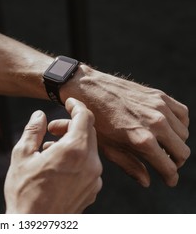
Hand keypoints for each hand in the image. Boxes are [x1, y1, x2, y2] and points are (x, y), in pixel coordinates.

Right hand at [4, 98, 101, 212]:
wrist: (33, 226)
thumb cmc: (24, 191)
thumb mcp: (22, 155)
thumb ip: (33, 130)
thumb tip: (40, 115)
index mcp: (74, 150)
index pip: (85, 116)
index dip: (76, 105)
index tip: (68, 101)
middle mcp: (90, 163)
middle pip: (89, 131)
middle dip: (70, 125)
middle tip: (50, 129)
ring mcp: (94, 179)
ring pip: (89, 149)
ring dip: (72, 142)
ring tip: (49, 150)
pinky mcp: (92, 191)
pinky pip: (89, 166)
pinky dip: (76, 158)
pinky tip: (57, 166)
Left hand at [63, 65, 189, 186]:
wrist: (87, 89)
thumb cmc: (95, 121)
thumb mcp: (108, 148)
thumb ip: (130, 166)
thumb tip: (146, 181)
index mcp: (142, 140)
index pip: (169, 168)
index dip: (170, 178)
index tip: (169, 180)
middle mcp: (155, 124)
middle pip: (182, 152)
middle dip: (175, 162)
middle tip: (165, 162)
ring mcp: (159, 108)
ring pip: (184, 134)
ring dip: (176, 143)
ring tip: (162, 145)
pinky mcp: (159, 95)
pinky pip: (183, 113)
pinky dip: (179, 123)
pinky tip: (167, 127)